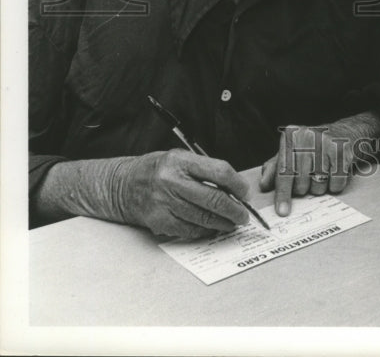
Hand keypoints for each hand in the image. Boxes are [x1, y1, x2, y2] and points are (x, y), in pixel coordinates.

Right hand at [117, 149, 250, 238]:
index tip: (244, 193)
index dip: (237, 184)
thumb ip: (203, 170)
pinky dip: (204, 231)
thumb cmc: (157, 170)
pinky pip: (189, 230)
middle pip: (213, 198)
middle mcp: (172, 181)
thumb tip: (232, 189)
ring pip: (203, 218)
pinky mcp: (159, 221)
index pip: (218, 172)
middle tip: (243, 215)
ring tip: (231, 223)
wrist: (123, 185)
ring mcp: (164, 203)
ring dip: (222, 223)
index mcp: (180, 161)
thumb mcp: (179, 158)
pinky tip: (211, 228)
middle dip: (234, 210)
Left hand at [259, 113, 379, 216]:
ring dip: (321, 187)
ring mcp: (325, 142)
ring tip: (323, 172)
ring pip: (319, 185)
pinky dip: (335, 185)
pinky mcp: (342, 150)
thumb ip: (275, 168)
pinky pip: (336, 183)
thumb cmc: (313, 146)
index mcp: (290, 136)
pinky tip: (335, 172)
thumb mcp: (292, 152)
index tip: (282, 212)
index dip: (283, 194)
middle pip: (302, 184)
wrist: (346, 132)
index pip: (284, 172)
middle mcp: (306, 136)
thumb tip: (263, 185)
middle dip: (305, 188)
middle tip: (310, 176)